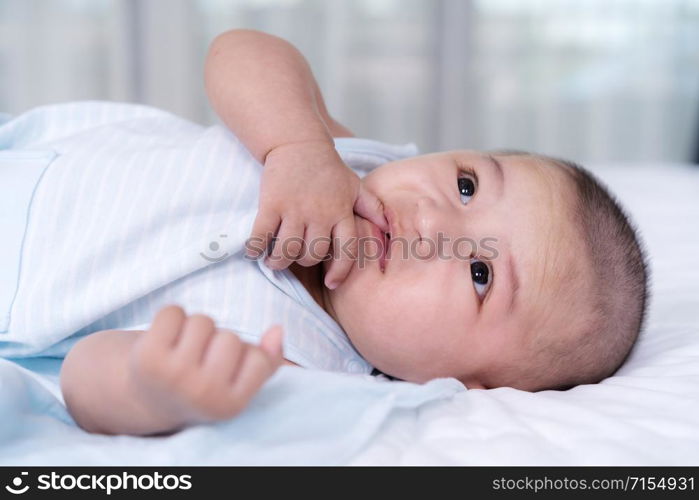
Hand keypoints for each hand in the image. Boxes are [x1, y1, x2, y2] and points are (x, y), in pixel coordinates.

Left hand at [127, 305, 283, 428]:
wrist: (144, 398)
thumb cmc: (200, 386)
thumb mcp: (237, 384)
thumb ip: (266, 362)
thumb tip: (278, 330)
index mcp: (229, 406)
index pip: (258, 357)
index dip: (244, 355)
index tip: (224, 372)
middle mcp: (203, 394)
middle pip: (231, 338)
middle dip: (218, 341)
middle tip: (200, 360)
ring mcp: (174, 375)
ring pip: (203, 322)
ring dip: (194, 329)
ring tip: (182, 350)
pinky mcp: (148, 356)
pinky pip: (173, 312)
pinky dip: (170, 318)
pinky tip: (163, 340)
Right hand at [246, 140, 387, 288]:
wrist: (298, 143)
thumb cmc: (328, 168)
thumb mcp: (354, 186)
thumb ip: (372, 208)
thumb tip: (387, 229)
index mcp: (341, 212)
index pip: (347, 250)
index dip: (340, 271)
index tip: (331, 282)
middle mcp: (320, 213)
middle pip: (312, 254)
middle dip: (304, 262)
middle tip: (296, 257)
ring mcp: (294, 209)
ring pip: (287, 250)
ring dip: (279, 261)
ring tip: (275, 260)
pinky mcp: (271, 204)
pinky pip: (261, 236)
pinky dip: (256, 249)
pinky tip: (255, 251)